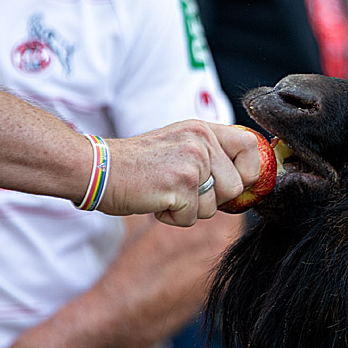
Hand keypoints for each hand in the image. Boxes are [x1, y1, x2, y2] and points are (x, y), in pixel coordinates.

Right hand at [98, 120, 261, 226]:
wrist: (96, 168)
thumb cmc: (137, 164)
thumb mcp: (179, 145)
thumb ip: (211, 155)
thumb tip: (245, 182)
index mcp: (203, 128)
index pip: (251, 146)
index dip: (249, 172)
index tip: (232, 183)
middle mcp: (202, 140)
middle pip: (237, 187)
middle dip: (213, 199)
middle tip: (183, 189)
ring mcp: (192, 161)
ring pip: (215, 206)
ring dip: (191, 209)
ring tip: (165, 192)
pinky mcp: (180, 184)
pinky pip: (192, 218)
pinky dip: (172, 217)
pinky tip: (155, 200)